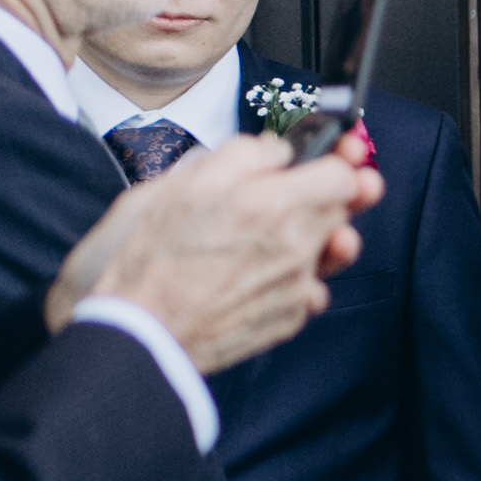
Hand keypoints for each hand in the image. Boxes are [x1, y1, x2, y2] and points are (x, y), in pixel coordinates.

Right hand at [47, 134, 375, 367]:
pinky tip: (265, 273)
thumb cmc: (148, 260)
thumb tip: (275, 151)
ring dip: (320, 236)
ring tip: (288, 231)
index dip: (337, 163)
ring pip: (332, 250)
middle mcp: (295, 246)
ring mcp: (297, 285)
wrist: (139, 330)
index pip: (342, 177)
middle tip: (301, 192)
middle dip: (328, 196)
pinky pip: (311, 289)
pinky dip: (295, 278)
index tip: (334, 156)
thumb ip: (238, 157)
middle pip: (342, 210)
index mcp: (270, 206)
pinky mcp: (290, 316)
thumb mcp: (180, 185)